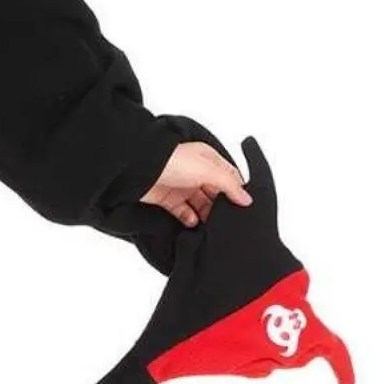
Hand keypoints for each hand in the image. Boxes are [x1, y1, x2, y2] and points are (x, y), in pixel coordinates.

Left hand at [138, 141, 252, 227]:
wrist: (137, 168)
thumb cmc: (171, 161)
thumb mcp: (207, 169)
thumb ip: (229, 184)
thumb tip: (246, 199)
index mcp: (207, 159)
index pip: (229, 176)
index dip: (237, 191)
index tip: (245, 207)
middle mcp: (195, 172)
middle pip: (215, 193)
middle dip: (222, 207)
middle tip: (229, 221)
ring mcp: (181, 185)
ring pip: (201, 204)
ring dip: (206, 214)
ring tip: (212, 225)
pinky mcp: (168, 198)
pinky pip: (184, 212)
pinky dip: (189, 218)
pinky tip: (193, 222)